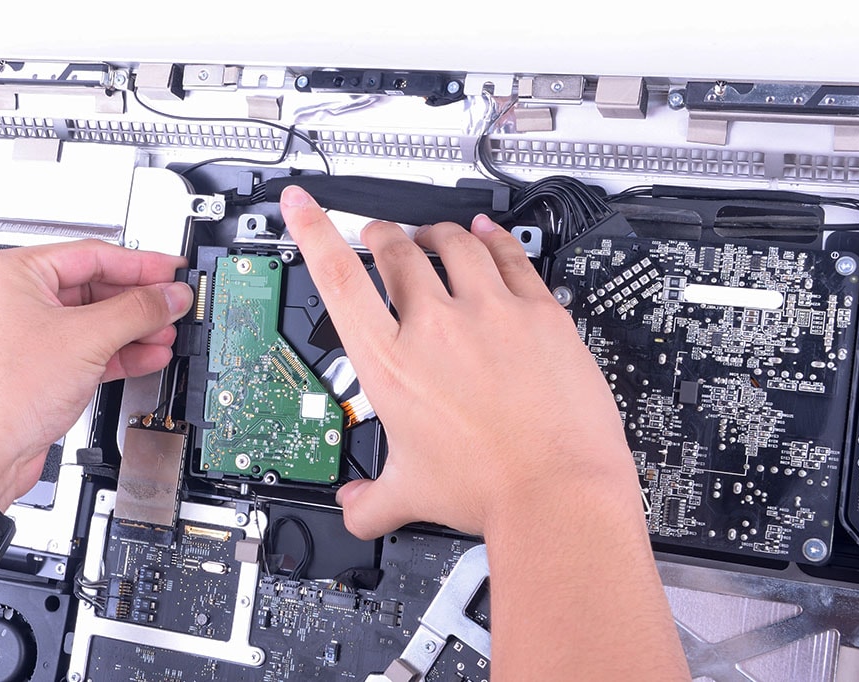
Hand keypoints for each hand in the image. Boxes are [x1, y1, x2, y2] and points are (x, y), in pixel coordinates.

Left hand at [0, 240, 192, 508]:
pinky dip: (119, 352)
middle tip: (173, 306)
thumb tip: (169, 296)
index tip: (171, 271)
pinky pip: (90, 348)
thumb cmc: (1, 394)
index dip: (140, 265)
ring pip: (96, 321)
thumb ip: (137, 311)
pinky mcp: (42, 365)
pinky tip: (147, 355)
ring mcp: (30, 333)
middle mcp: (19, 298)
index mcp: (15, 272)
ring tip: (166, 334)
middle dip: (139, 303)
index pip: (93, 255)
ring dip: (134, 329)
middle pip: (96, 288)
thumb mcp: (85, 339)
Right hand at [281, 186, 636, 537]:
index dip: (314, 231)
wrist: (557, 492)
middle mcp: (436, 326)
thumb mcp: (409, 494)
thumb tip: (353, 505)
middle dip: (382, 236)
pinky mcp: (538, 312)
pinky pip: (509, 256)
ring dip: (436, 233)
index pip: (338, 279)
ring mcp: (490, 312)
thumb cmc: (487, 488)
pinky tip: (489, 234)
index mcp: (392, 363)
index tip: (302, 204)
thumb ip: (368, 500)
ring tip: (432, 234)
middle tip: (380, 236)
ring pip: (454, 243)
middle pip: (397, 251)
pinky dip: (493, 238)